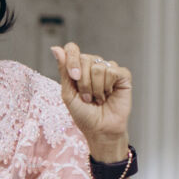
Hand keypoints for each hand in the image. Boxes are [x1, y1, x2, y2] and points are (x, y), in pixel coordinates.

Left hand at [52, 42, 131, 160]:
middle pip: (85, 59)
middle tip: (87, 98)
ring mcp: (109, 69)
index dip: (72, 60)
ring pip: (98, 67)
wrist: (100, 130)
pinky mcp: (123, 75)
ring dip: (96, 88)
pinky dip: (108, 86)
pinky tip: (109, 95)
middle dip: (83, 83)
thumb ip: (64, 71)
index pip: (72, 49)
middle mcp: (94, 65)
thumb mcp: (68, 94)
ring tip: (98, 99)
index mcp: (79, 67)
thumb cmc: (84, 114)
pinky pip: (113, 70)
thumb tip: (56, 48)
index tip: (74, 77)